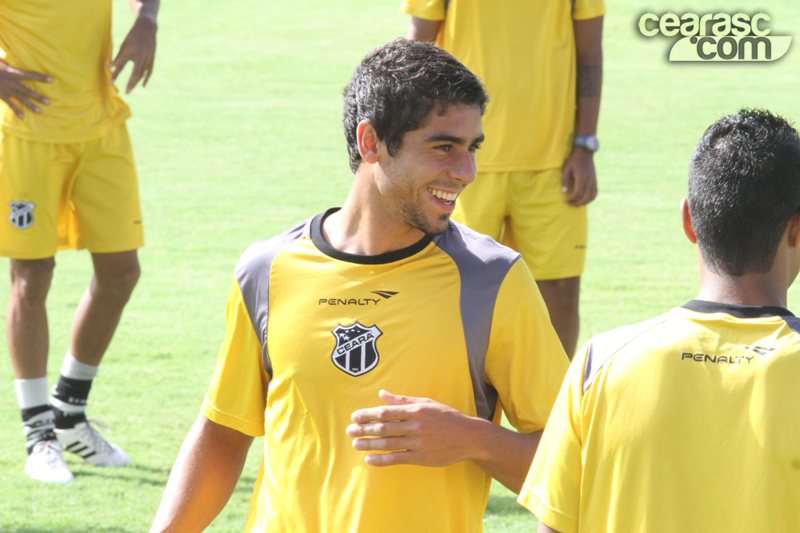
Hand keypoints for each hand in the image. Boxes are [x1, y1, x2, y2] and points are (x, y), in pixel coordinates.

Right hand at [0, 60, 50, 118]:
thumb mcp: (1, 61)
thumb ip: (7, 58)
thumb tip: (7, 54)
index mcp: (13, 72)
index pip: (30, 75)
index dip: (41, 77)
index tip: (52, 80)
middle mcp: (12, 82)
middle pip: (28, 91)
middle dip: (38, 97)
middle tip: (49, 102)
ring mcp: (7, 90)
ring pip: (21, 99)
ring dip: (31, 105)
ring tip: (40, 111)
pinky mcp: (2, 95)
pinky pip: (10, 104)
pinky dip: (16, 110)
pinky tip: (23, 117)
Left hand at [110, 14, 156, 93]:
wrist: (147, 28)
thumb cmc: (132, 36)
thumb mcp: (124, 45)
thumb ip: (119, 57)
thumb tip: (111, 67)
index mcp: (130, 50)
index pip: (121, 65)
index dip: (115, 74)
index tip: (111, 82)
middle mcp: (139, 55)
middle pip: (134, 73)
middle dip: (130, 83)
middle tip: (126, 92)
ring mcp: (147, 57)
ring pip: (142, 73)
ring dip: (136, 82)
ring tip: (130, 89)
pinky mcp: (152, 58)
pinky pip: (149, 71)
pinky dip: (146, 79)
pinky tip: (143, 86)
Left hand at [346, 390, 477, 466]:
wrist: (468, 437)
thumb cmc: (446, 417)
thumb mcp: (426, 403)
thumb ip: (403, 400)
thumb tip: (382, 394)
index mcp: (416, 410)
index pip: (386, 412)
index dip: (368, 415)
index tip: (355, 417)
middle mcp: (415, 426)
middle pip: (383, 428)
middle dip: (364, 429)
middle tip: (349, 431)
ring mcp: (418, 443)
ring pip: (387, 444)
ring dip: (369, 444)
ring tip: (355, 444)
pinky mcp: (421, 458)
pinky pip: (397, 459)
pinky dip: (381, 460)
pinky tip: (369, 459)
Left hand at [561, 147, 597, 206]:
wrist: (585, 153)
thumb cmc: (573, 160)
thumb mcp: (566, 169)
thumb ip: (565, 180)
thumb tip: (564, 191)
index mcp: (581, 178)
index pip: (577, 193)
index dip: (571, 199)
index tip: (565, 200)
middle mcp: (589, 181)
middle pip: (585, 198)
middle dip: (577, 203)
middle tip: (570, 204)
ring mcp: (594, 181)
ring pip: (592, 197)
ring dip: (584, 202)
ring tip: (576, 203)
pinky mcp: (595, 181)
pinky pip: (595, 193)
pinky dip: (591, 198)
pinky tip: (584, 199)